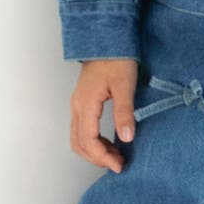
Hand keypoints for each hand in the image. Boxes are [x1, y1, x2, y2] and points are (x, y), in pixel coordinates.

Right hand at [70, 58, 138, 173]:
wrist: (107, 38)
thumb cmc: (116, 58)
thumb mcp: (125, 85)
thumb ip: (124, 112)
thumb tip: (126, 138)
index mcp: (85, 105)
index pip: (88, 141)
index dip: (102, 157)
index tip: (119, 165)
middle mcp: (77, 108)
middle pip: (79, 144)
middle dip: (97, 158)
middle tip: (118, 165)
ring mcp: (78, 106)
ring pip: (78, 140)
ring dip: (95, 152)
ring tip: (116, 157)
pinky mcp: (83, 105)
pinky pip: (83, 131)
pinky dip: (94, 143)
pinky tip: (111, 144)